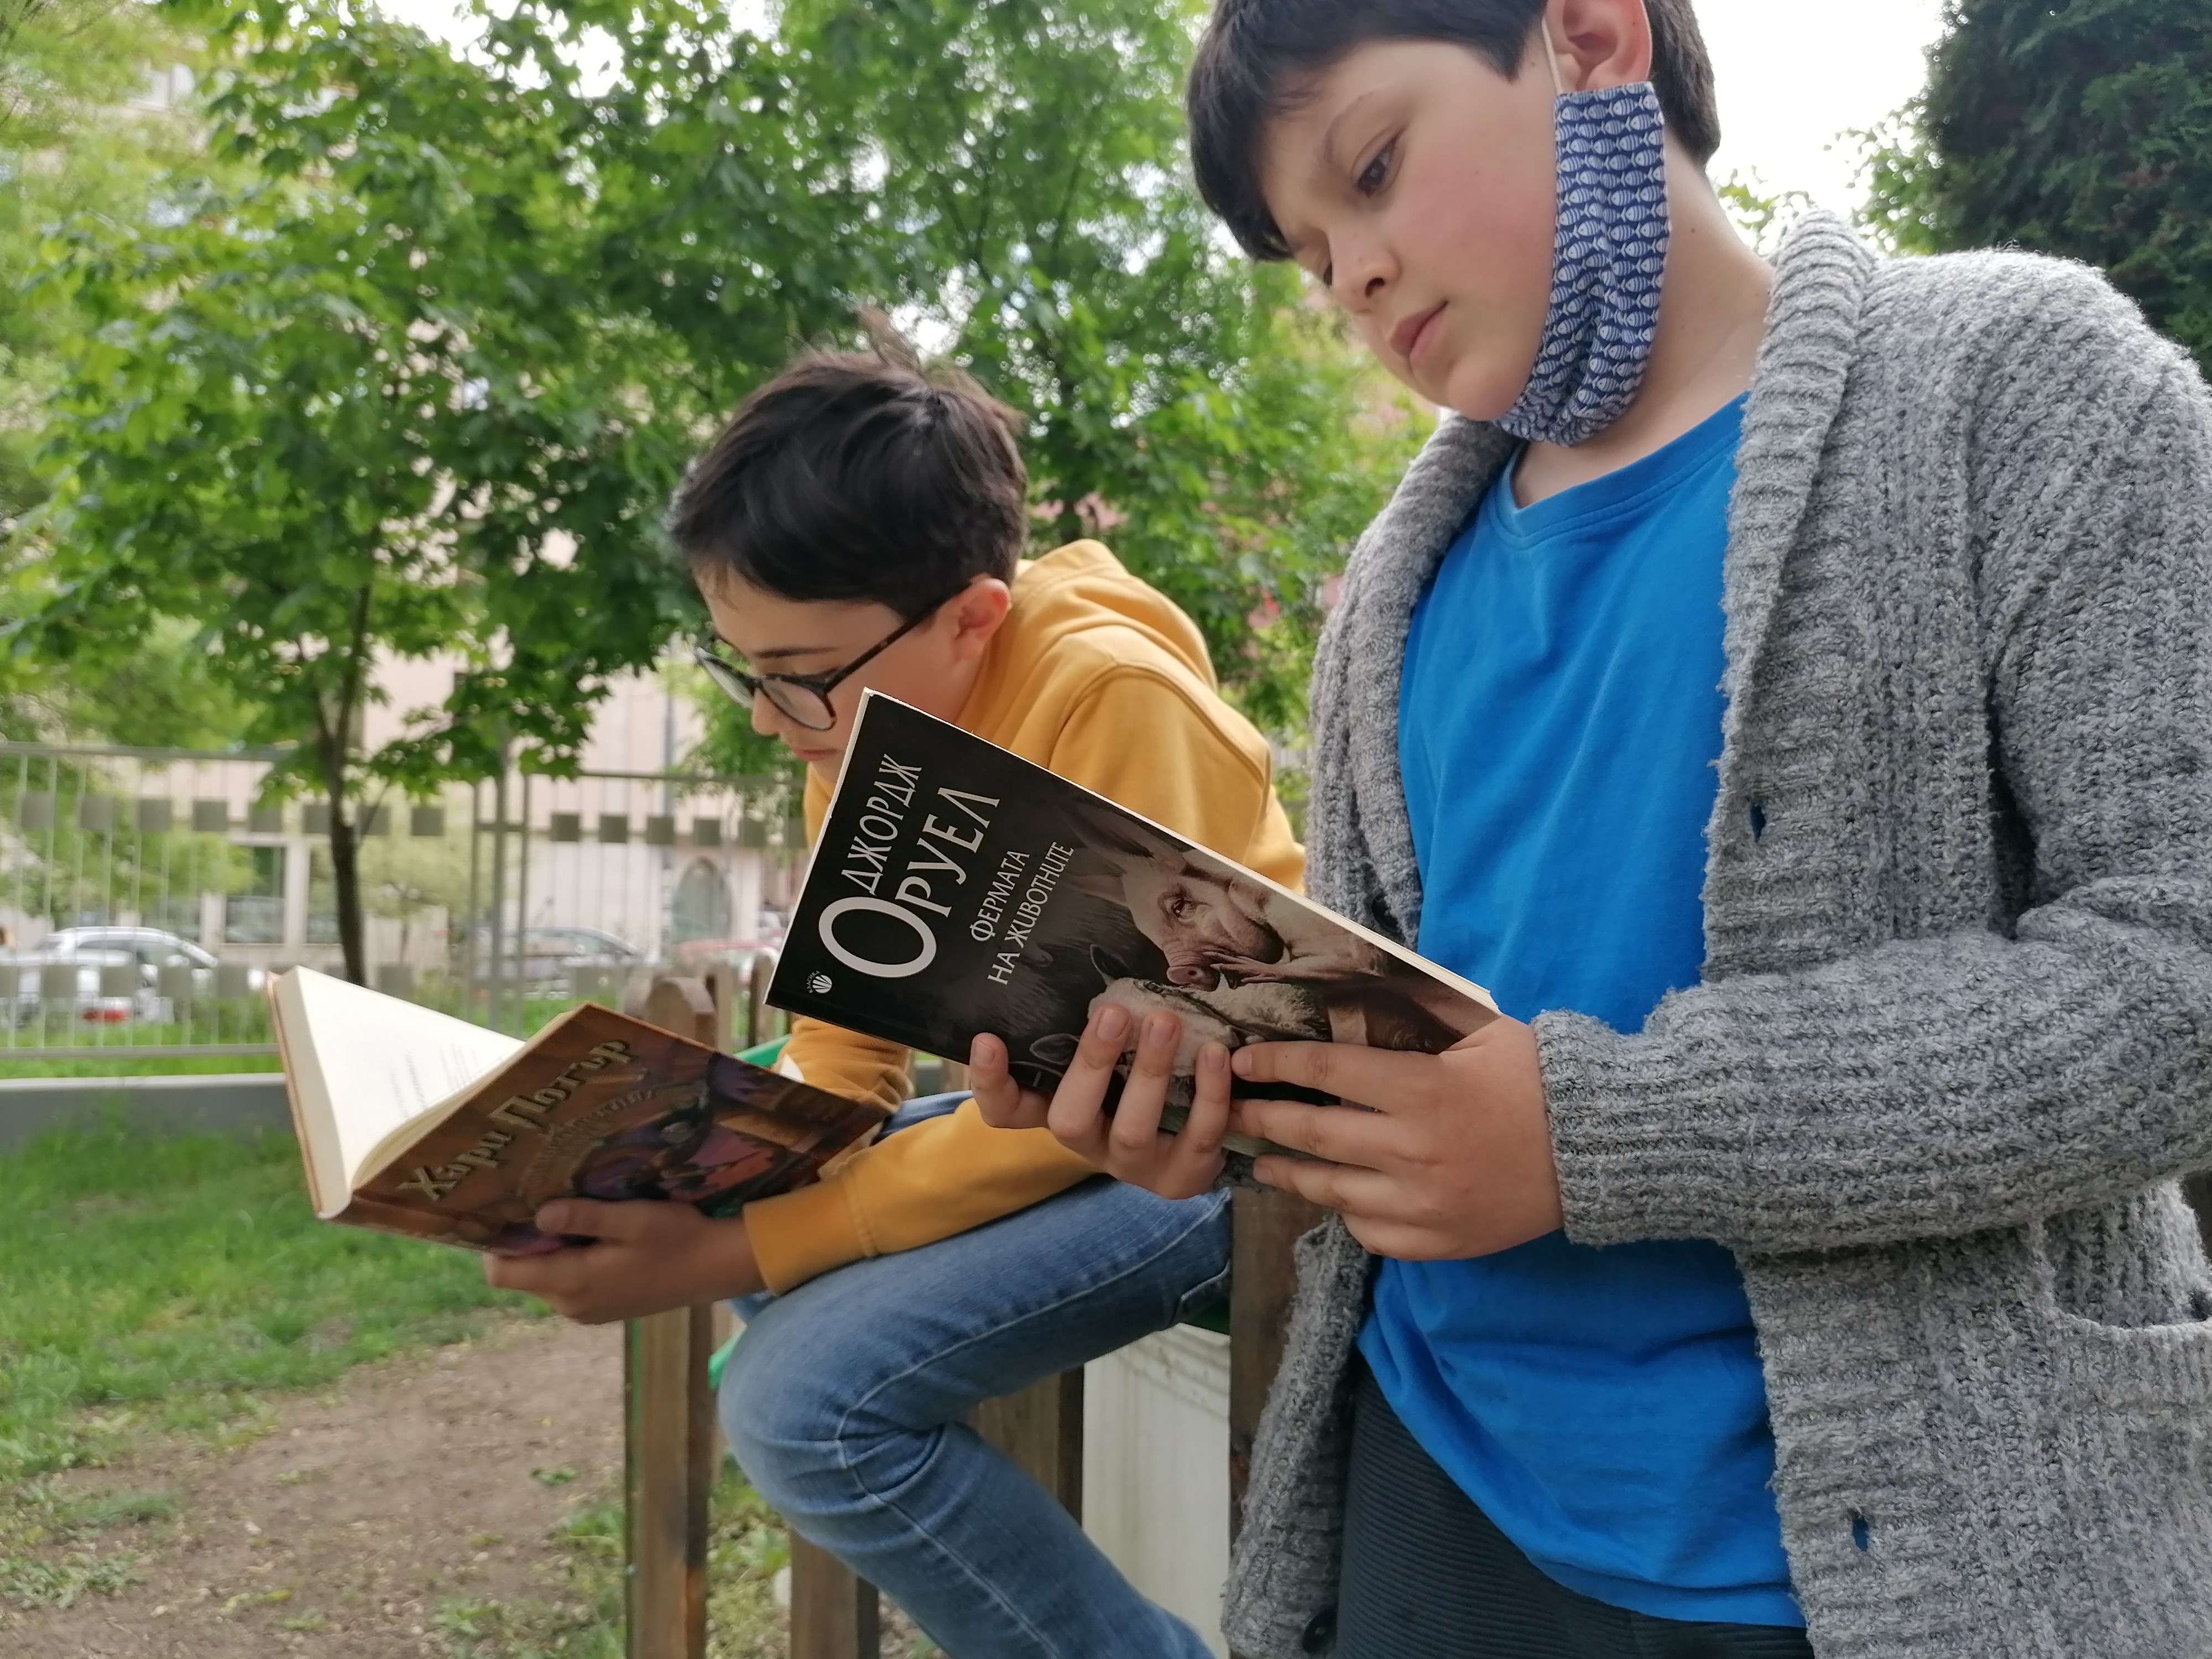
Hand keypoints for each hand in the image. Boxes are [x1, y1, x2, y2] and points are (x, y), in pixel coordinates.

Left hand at [482, 1199, 764, 1323]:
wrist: (716, 1268)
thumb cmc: (677, 1237)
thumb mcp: (633, 1218)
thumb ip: (585, 1217)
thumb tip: (538, 1215)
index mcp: (574, 1282)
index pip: (502, 1273)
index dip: (493, 1244)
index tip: (503, 1209)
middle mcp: (571, 1304)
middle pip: (522, 1275)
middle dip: (525, 1242)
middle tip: (541, 1200)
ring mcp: (586, 1311)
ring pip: (545, 1279)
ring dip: (550, 1251)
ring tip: (573, 1214)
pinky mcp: (601, 1310)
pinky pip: (567, 1286)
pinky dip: (569, 1262)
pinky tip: (595, 1238)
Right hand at [969, 1003, 1230, 1199]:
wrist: (1194, 1148)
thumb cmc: (1141, 1085)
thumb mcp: (1111, 1061)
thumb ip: (1091, 1027)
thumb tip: (1083, 952)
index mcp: (1058, 1111)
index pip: (1006, 1110)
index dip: (991, 1082)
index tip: (986, 1039)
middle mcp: (1089, 1144)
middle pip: (1069, 1120)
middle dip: (1092, 1064)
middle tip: (1112, 1011)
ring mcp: (1133, 1167)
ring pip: (1133, 1130)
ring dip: (1150, 1072)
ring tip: (1165, 1020)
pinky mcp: (1181, 1178)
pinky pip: (1196, 1136)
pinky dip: (1208, 1094)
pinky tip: (1215, 1054)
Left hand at [1229, 1017, 1561, 1259]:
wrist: (1594, 1146)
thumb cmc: (1534, 1078)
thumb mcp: (1478, 1031)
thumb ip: (1417, 1018)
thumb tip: (1350, 998)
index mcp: (1422, 1089)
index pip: (1327, 1070)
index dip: (1278, 1063)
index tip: (1245, 1059)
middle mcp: (1414, 1149)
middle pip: (1315, 1133)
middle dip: (1262, 1120)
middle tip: (1229, 1112)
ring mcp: (1424, 1203)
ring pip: (1332, 1190)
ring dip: (1289, 1173)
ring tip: (1262, 1161)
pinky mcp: (1439, 1241)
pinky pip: (1371, 1231)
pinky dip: (1348, 1213)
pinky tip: (1335, 1197)